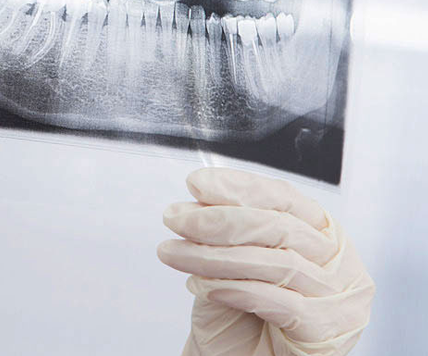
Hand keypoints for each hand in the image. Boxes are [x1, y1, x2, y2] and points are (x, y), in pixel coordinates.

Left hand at [157, 168, 373, 355]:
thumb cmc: (241, 316)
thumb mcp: (230, 265)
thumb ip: (226, 234)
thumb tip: (198, 200)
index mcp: (323, 236)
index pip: (286, 199)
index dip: (241, 187)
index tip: (197, 183)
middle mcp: (340, 263)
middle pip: (280, 228)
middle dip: (219, 220)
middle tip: (175, 218)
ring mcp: (340, 298)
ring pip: (274, 263)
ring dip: (213, 255)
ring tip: (173, 253)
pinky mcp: (327, 331)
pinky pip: (278, 301)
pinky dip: (233, 289)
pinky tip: (200, 285)